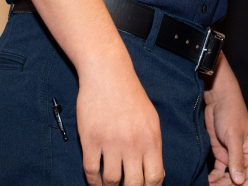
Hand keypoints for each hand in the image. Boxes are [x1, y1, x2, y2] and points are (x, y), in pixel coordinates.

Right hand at [77, 52, 164, 185]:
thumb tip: (157, 176)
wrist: (108, 73)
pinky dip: (93, 181)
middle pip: (134, 185)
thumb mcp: (151, 120)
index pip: (155, 178)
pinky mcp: (90, 139)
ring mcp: (110, 142)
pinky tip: (96, 181)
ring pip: (111, 181)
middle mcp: (132, 143)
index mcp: (151, 139)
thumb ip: (154, 148)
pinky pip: (91, 171)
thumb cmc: (130, 96)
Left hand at [203, 53, 247, 184]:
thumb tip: (239, 180)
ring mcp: (231, 155)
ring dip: (219, 184)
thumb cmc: (231, 114)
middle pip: (239, 180)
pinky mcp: (220, 152)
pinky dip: (213, 178)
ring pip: (228, 177)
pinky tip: (206, 181)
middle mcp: (243, 157)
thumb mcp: (234, 136)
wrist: (218, 99)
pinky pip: (218, 171)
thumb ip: (236, 158)